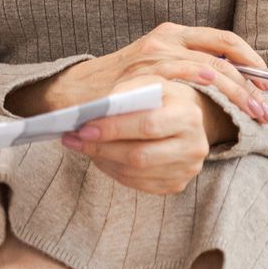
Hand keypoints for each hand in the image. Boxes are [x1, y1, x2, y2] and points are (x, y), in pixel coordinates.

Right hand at [7, 22, 267, 125]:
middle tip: (266, 112)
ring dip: (235, 94)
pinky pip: (183, 79)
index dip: (250, 61)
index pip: (223, 41)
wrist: (74, 95)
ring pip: (209, 69)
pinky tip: (220, 107)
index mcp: (172, 35)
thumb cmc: (119, 87)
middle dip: (249, 87)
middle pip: (222, 58)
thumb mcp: (155, 70)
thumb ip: (185, 70)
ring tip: (252, 118)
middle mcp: (165, 41)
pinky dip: (205, 92)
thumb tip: (228, 83)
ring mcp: (153, 57)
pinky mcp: (142, 75)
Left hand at [63, 78, 215, 195]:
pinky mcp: (177, 184)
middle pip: (140, 156)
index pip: (147, 125)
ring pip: (136, 173)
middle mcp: (194, 145)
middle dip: (102, 148)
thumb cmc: (161, 97)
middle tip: (73, 139)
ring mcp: (187, 169)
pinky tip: (101, 157)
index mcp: (188, 115)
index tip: (84, 128)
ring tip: (82, 147)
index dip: (113, 129)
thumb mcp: (148, 83)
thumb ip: (125, 93)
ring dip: (103, 160)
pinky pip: (138, 184)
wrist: (187, 117)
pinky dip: (113, 171)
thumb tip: (96, 110)